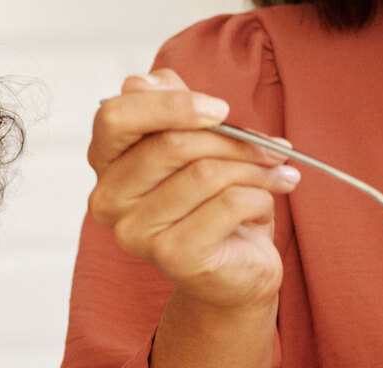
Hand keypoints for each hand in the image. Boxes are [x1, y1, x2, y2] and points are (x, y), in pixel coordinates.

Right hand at [89, 69, 296, 311]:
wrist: (233, 270)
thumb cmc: (213, 201)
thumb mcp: (196, 142)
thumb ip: (170, 107)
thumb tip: (145, 81)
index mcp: (106, 165)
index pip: (114, 117)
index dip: (170, 104)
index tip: (221, 109)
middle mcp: (108, 200)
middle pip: (171, 144)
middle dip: (233, 140)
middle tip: (272, 147)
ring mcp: (134, 232)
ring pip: (205, 173)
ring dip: (255, 169)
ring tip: (276, 176)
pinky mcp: (171, 255)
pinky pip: (228, 204)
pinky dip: (260, 199)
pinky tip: (264, 207)